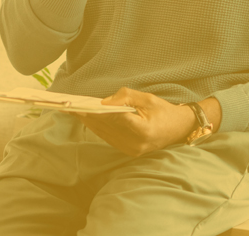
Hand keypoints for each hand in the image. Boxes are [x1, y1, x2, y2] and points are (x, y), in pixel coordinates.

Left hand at [75, 88, 195, 156]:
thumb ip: (125, 97)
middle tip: (69, 106)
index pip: (116, 119)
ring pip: (104, 134)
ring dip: (89, 122)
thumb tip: (103, 102)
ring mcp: (132, 150)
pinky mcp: (128, 151)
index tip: (80, 105)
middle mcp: (136, 144)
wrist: (179, 129)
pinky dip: (97, 127)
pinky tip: (86, 118)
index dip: (97, 111)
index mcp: (144, 130)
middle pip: (106, 128)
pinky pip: (108, 138)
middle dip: (87, 116)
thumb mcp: (147, 98)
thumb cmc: (164, 111)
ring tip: (73, 110)